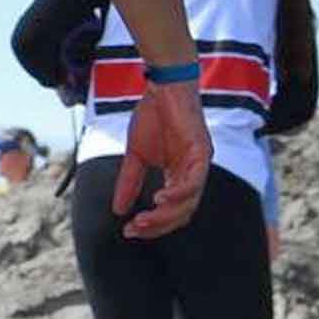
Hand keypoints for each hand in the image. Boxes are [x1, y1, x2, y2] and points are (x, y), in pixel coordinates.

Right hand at [111, 81, 211, 237]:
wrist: (163, 88)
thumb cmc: (152, 117)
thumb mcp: (135, 155)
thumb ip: (129, 182)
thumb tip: (117, 210)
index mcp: (180, 178)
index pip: (171, 212)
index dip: (152, 225)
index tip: (129, 231)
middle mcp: (194, 176)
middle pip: (181, 213)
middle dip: (158, 226)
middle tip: (135, 229)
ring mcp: (200, 165)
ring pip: (189, 202)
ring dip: (166, 215)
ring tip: (144, 219)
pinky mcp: (201, 153)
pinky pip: (194, 182)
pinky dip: (178, 194)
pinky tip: (159, 198)